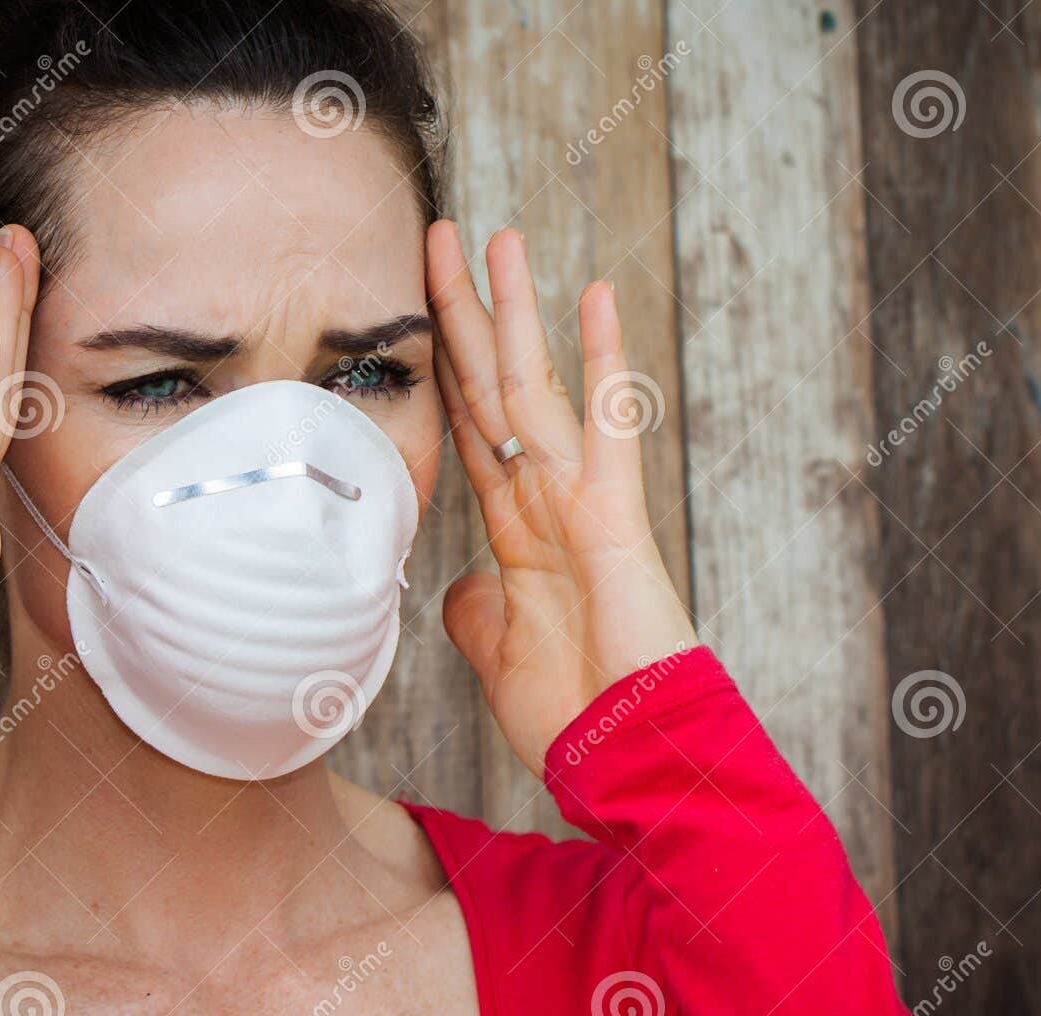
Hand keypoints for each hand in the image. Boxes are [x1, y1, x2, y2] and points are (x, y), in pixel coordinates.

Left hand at [427, 221, 697, 776]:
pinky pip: (606, 425)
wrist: (625, 756)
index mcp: (514, 527)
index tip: (414, 307)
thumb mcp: (494, 651)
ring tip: (496, 236)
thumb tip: (461, 580)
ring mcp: (580, 500)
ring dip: (513, 310)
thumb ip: (475, 605)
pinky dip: (602, 360)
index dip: (439, 366)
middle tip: (438, 234)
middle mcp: (544, 498)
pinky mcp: (615, 515)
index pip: (466, 424)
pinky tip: (595, 292)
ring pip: (534, 386)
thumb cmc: (571, 713)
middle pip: (489, 387)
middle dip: (461, 312)